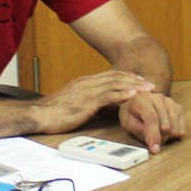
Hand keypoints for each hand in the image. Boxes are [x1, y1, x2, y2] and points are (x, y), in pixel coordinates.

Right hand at [34, 70, 153, 133]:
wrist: (40, 115)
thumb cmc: (54, 113)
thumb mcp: (74, 103)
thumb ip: (87, 101)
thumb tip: (98, 107)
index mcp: (85, 83)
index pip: (110, 76)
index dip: (127, 77)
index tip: (140, 81)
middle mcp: (88, 83)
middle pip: (116, 77)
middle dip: (135, 79)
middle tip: (150, 83)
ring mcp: (87, 91)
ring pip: (115, 84)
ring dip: (133, 85)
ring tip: (147, 88)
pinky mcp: (86, 102)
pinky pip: (107, 96)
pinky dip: (122, 94)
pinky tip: (132, 94)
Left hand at [119, 91, 185, 151]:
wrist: (140, 101)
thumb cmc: (133, 112)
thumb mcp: (127, 122)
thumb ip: (139, 131)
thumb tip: (152, 142)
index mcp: (142, 99)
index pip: (151, 118)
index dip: (154, 135)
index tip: (155, 149)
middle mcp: (158, 97)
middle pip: (165, 125)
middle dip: (160, 138)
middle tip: (153, 141)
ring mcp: (170, 102)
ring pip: (174, 126)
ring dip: (168, 136)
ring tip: (159, 135)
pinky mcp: (178, 107)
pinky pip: (182, 125)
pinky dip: (176, 133)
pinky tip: (168, 132)